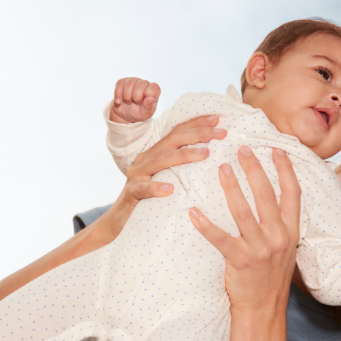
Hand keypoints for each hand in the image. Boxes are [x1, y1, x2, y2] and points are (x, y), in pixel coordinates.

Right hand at [101, 114, 226, 238]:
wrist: (120, 221)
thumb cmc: (149, 201)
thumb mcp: (167, 180)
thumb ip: (182, 170)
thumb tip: (211, 161)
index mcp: (156, 154)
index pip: (177, 132)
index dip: (197, 123)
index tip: (218, 119)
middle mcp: (146, 159)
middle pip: (172, 140)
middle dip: (198, 133)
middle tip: (221, 132)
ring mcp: (137, 175)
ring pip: (161, 160)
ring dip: (184, 155)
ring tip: (204, 154)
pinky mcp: (131, 193)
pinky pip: (143, 188)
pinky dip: (156, 187)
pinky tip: (169, 189)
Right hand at [110, 77, 160, 123]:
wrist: (126, 114)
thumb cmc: (138, 113)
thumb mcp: (145, 114)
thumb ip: (148, 107)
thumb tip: (150, 98)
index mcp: (153, 91)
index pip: (154, 88)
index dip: (147, 95)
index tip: (143, 102)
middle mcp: (144, 83)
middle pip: (140, 84)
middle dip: (136, 97)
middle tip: (135, 103)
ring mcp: (133, 81)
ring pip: (129, 83)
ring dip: (127, 97)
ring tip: (128, 102)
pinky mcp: (123, 82)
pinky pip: (119, 84)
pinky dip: (118, 95)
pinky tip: (119, 101)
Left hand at [188, 146, 300, 315]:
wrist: (264, 311)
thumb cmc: (270, 279)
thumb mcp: (284, 250)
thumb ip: (279, 226)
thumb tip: (269, 201)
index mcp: (291, 232)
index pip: (293, 193)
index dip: (286, 169)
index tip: (277, 149)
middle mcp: (279, 237)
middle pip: (266, 195)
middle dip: (254, 168)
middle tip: (241, 149)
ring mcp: (260, 249)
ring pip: (244, 211)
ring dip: (232, 187)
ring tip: (221, 168)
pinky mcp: (241, 261)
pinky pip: (220, 239)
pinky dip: (206, 225)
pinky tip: (193, 212)